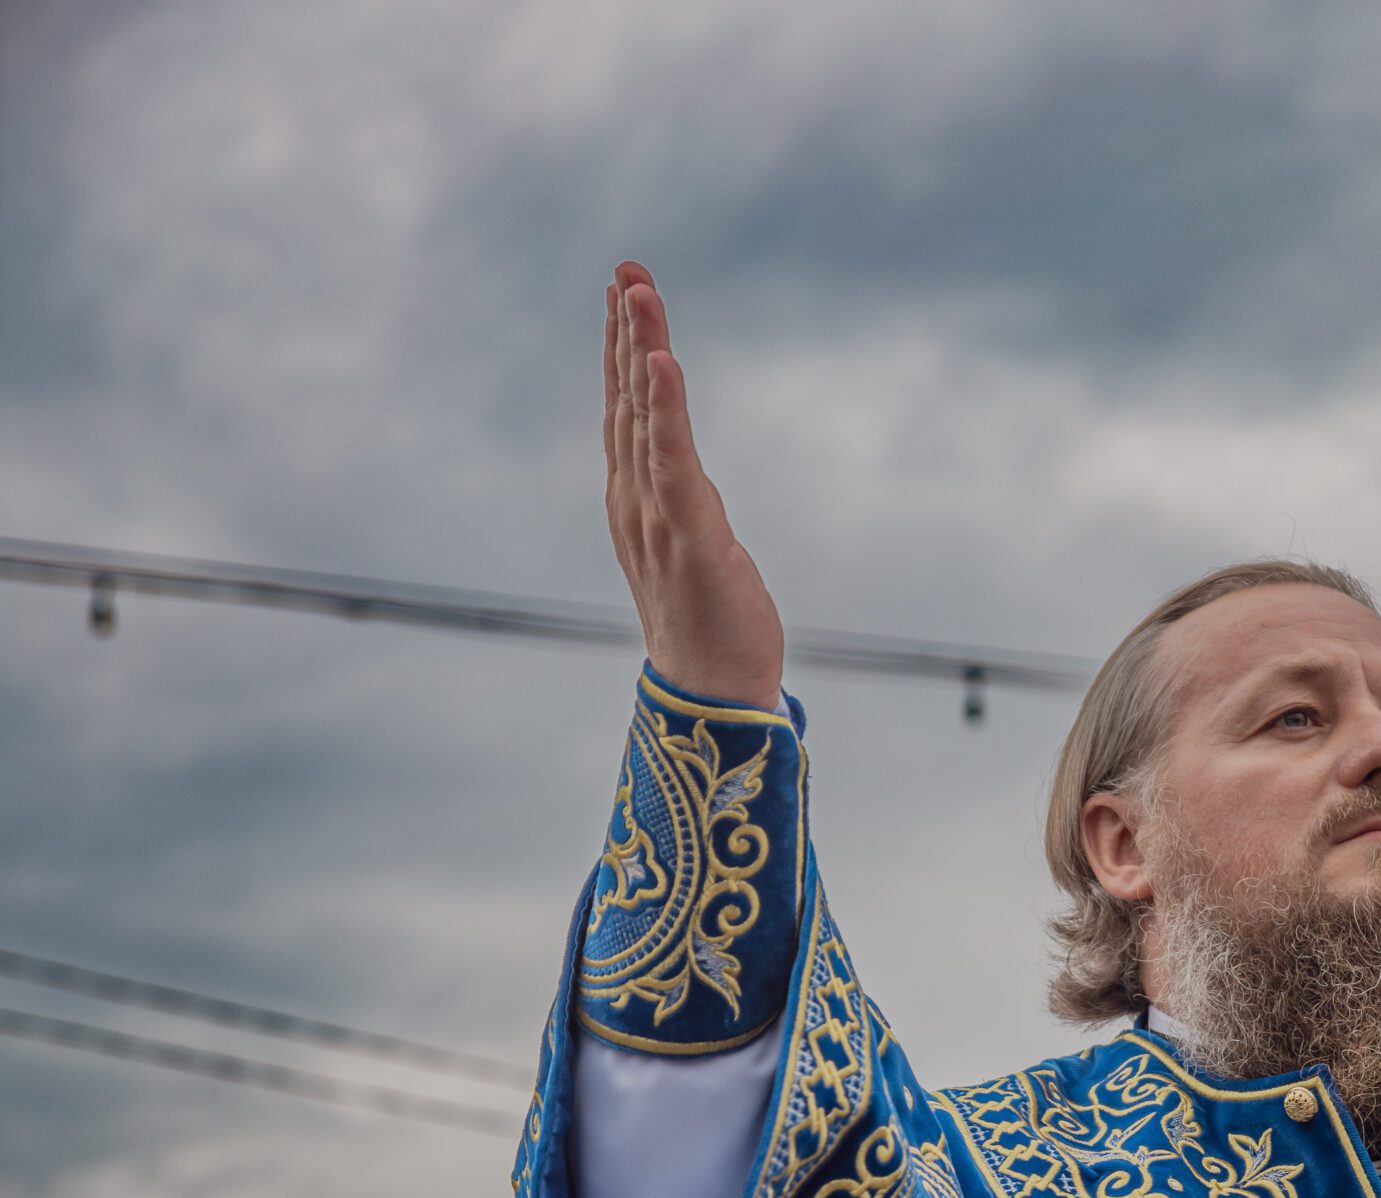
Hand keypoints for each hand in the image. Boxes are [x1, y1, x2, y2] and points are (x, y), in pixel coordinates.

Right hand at [604, 261, 786, 707]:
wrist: (712, 700)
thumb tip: (688, 488)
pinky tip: (660, 359)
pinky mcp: (688, 535)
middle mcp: (635, 502)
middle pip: (626, 401)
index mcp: (636, 504)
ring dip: (639, 347)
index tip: (625, 291)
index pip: (626, 412)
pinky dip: (664, 406)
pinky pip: (674, 458)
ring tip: (636, 290)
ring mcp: (655, 517)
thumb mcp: (696, 554)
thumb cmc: (712, 632)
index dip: (622, 350)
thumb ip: (685, 513)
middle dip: (624, 331)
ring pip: (643, 417)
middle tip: (626, 268)